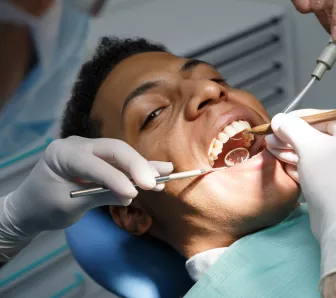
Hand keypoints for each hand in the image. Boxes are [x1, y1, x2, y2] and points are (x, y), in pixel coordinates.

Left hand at [0, 136, 172, 259]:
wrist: (31, 207)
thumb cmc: (44, 206)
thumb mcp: (70, 206)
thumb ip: (101, 195)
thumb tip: (131, 194)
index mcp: (62, 154)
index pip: (93, 164)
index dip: (115, 178)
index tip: (134, 193)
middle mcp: (78, 146)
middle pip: (114, 151)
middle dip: (136, 166)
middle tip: (154, 181)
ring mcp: (90, 151)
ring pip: (122, 156)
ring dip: (144, 166)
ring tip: (167, 172)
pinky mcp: (100, 160)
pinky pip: (121, 164)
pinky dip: (138, 171)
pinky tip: (159, 172)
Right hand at [265, 110, 335, 277]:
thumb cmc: (330, 178)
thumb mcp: (309, 146)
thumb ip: (292, 127)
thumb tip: (278, 118)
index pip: (324, 118)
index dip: (298, 118)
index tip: (277, 122)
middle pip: (318, 136)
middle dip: (291, 136)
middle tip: (269, 138)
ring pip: (314, 153)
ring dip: (291, 150)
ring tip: (270, 148)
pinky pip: (316, 169)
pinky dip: (299, 165)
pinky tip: (283, 163)